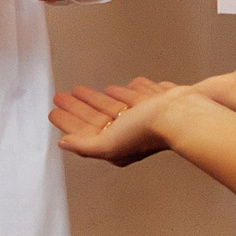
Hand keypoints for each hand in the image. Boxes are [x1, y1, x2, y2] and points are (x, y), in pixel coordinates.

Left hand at [49, 79, 191, 164]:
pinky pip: (129, 97)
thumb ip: (84, 146)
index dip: (67, 121)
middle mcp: (127, 133)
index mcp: (116, 145)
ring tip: (78, 90)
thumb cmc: (148, 132)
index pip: (83, 132)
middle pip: (94, 118)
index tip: (53, 111)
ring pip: (109, 106)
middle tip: (59, 96)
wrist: (182, 114)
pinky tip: (112, 90)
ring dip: (92, 98)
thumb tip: (64, 145)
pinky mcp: (151, 104)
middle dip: (76, 108)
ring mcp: (140, 118)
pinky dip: (118, 94)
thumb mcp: (108, 144)